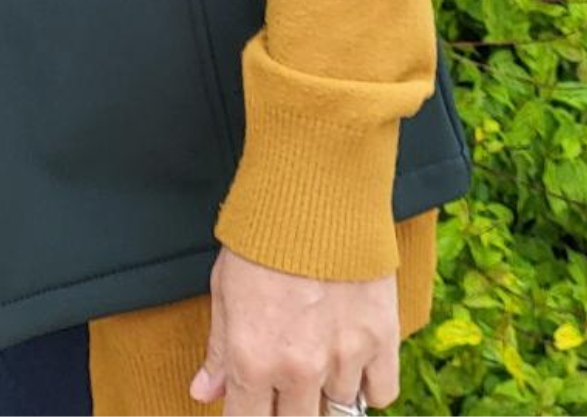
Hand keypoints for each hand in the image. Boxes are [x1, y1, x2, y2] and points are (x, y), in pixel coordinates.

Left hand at [189, 244, 399, 414]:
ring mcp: (344, 359)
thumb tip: (204, 393)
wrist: (316, 192)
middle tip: (284, 390)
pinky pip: (381, 394)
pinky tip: (352, 366)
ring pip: (338, 412)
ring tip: (317, 366)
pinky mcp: (382, 340)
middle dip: (286, 411)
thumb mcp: (224, 287)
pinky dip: (367, 387)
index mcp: (252, 359)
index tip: (250, 408)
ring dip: (325, 397)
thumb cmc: (263, 234)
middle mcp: (298, 370)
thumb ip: (218, 349)